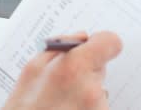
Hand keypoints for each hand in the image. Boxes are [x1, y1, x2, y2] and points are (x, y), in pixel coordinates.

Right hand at [4, 32, 121, 109]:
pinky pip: (97, 109)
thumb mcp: (30, 73)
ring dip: (85, 96)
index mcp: (74, 68)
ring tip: (60, 106)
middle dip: (85, 73)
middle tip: (61, 88)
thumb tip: (81, 38)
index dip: (102, 44)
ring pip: (98, 92)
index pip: (110, 42)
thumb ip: (58, 50)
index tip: (94, 50)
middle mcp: (91, 90)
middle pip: (101, 69)